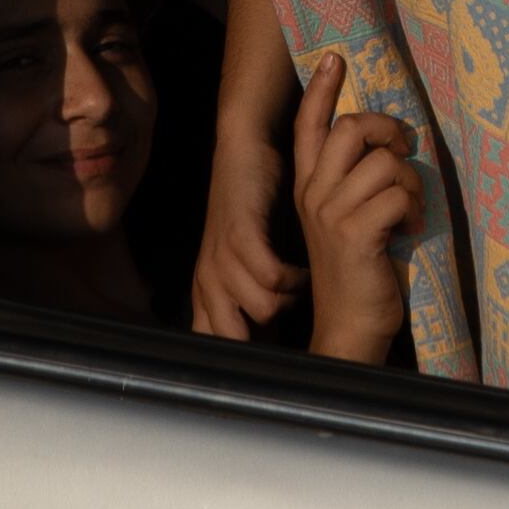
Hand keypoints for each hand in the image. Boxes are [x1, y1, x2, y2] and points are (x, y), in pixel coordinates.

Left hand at [188, 90, 311, 340]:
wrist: (242, 152)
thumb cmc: (248, 210)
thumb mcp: (239, 263)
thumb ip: (247, 298)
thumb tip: (268, 339)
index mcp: (204, 291)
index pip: (214, 344)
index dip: (244, 356)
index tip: (276, 352)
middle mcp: (207, 280)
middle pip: (233, 339)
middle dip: (269, 337)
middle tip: (295, 317)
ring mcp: (221, 258)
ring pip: (263, 310)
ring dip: (291, 301)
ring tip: (301, 283)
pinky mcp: (240, 235)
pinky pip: (273, 278)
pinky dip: (295, 279)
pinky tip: (304, 269)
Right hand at [291, 61, 423, 366]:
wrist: (348, 326)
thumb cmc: (358, 272)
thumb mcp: (346, 221)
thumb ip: (355, 185)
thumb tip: (387, 148)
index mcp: (309, 188)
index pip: (308, 126)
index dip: (322, 90)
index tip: (334, 59)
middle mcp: (314, 195)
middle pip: (350, 129)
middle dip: (388, 129)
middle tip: (403, 150)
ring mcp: (331, 213)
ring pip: (382, 162)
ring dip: (409, 181)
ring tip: (410, 207)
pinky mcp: (355, 233)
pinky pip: (397, 194)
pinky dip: (414, 208)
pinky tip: (411, 228)